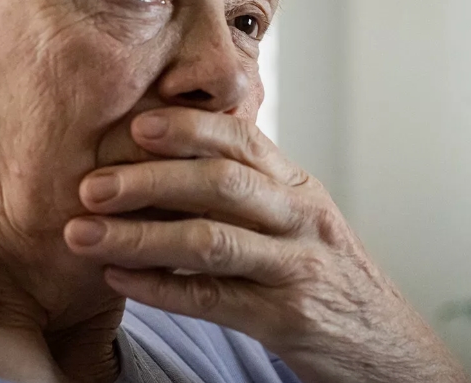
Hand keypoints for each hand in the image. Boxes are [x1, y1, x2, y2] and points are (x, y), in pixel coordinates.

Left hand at [64, 107, 470, 382]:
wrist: (386, 348)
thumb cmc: (325, 275)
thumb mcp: (298, 220)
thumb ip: (248, 189)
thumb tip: (166, 159)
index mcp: (298, 186)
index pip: (242, 138)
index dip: (189, 127)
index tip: (136, 122)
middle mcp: (301, 218)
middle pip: (221, 183)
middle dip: (149, 179)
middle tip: (90, 184)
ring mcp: (296, 267)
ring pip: (212, 241)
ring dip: (140, 236)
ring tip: (83, 233)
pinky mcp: (287, 319)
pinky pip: (214, 300)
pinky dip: (161, 289)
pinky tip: (119, 278)